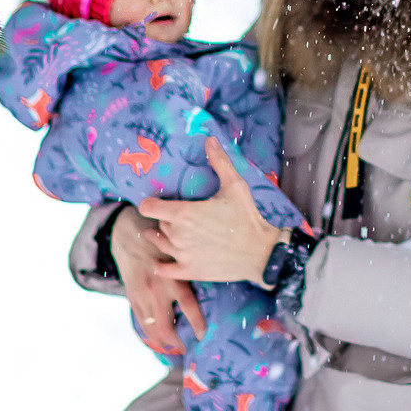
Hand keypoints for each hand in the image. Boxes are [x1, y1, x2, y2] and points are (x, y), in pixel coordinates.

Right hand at [111, 208, 202, 356]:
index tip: (203, 336)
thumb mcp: (180, 253)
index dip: (196, 324)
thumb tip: (218, 278)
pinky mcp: (131, 297)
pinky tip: (156, 339)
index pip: (188, 307)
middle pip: (165, 326)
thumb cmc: (162, 242)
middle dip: (175, 342)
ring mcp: (141, 296)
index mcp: (173, 278)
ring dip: (161, 342)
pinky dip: (148, 332)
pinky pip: (140, 321)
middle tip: (186, 349)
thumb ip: (193, 269)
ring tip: (172, 348)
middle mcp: (156, 290)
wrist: (129, 236)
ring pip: (150, 328)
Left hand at [140, 137, 286, 285]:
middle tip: (175, 216)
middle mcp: (178, 235)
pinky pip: (163, 269)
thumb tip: (209, 139)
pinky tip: (164, 260)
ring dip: (160, 238)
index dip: (149, 203)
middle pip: (158, 224)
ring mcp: (182, 255)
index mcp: (184, 213)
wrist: (261, 253)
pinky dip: (161, 264)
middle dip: (164, 219)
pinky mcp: (189, 271)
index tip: (155, 201)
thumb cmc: (247, 217)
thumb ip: (219, 162)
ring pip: (159, 244)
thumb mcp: (236, 186)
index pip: (148, 207)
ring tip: (164, 233)